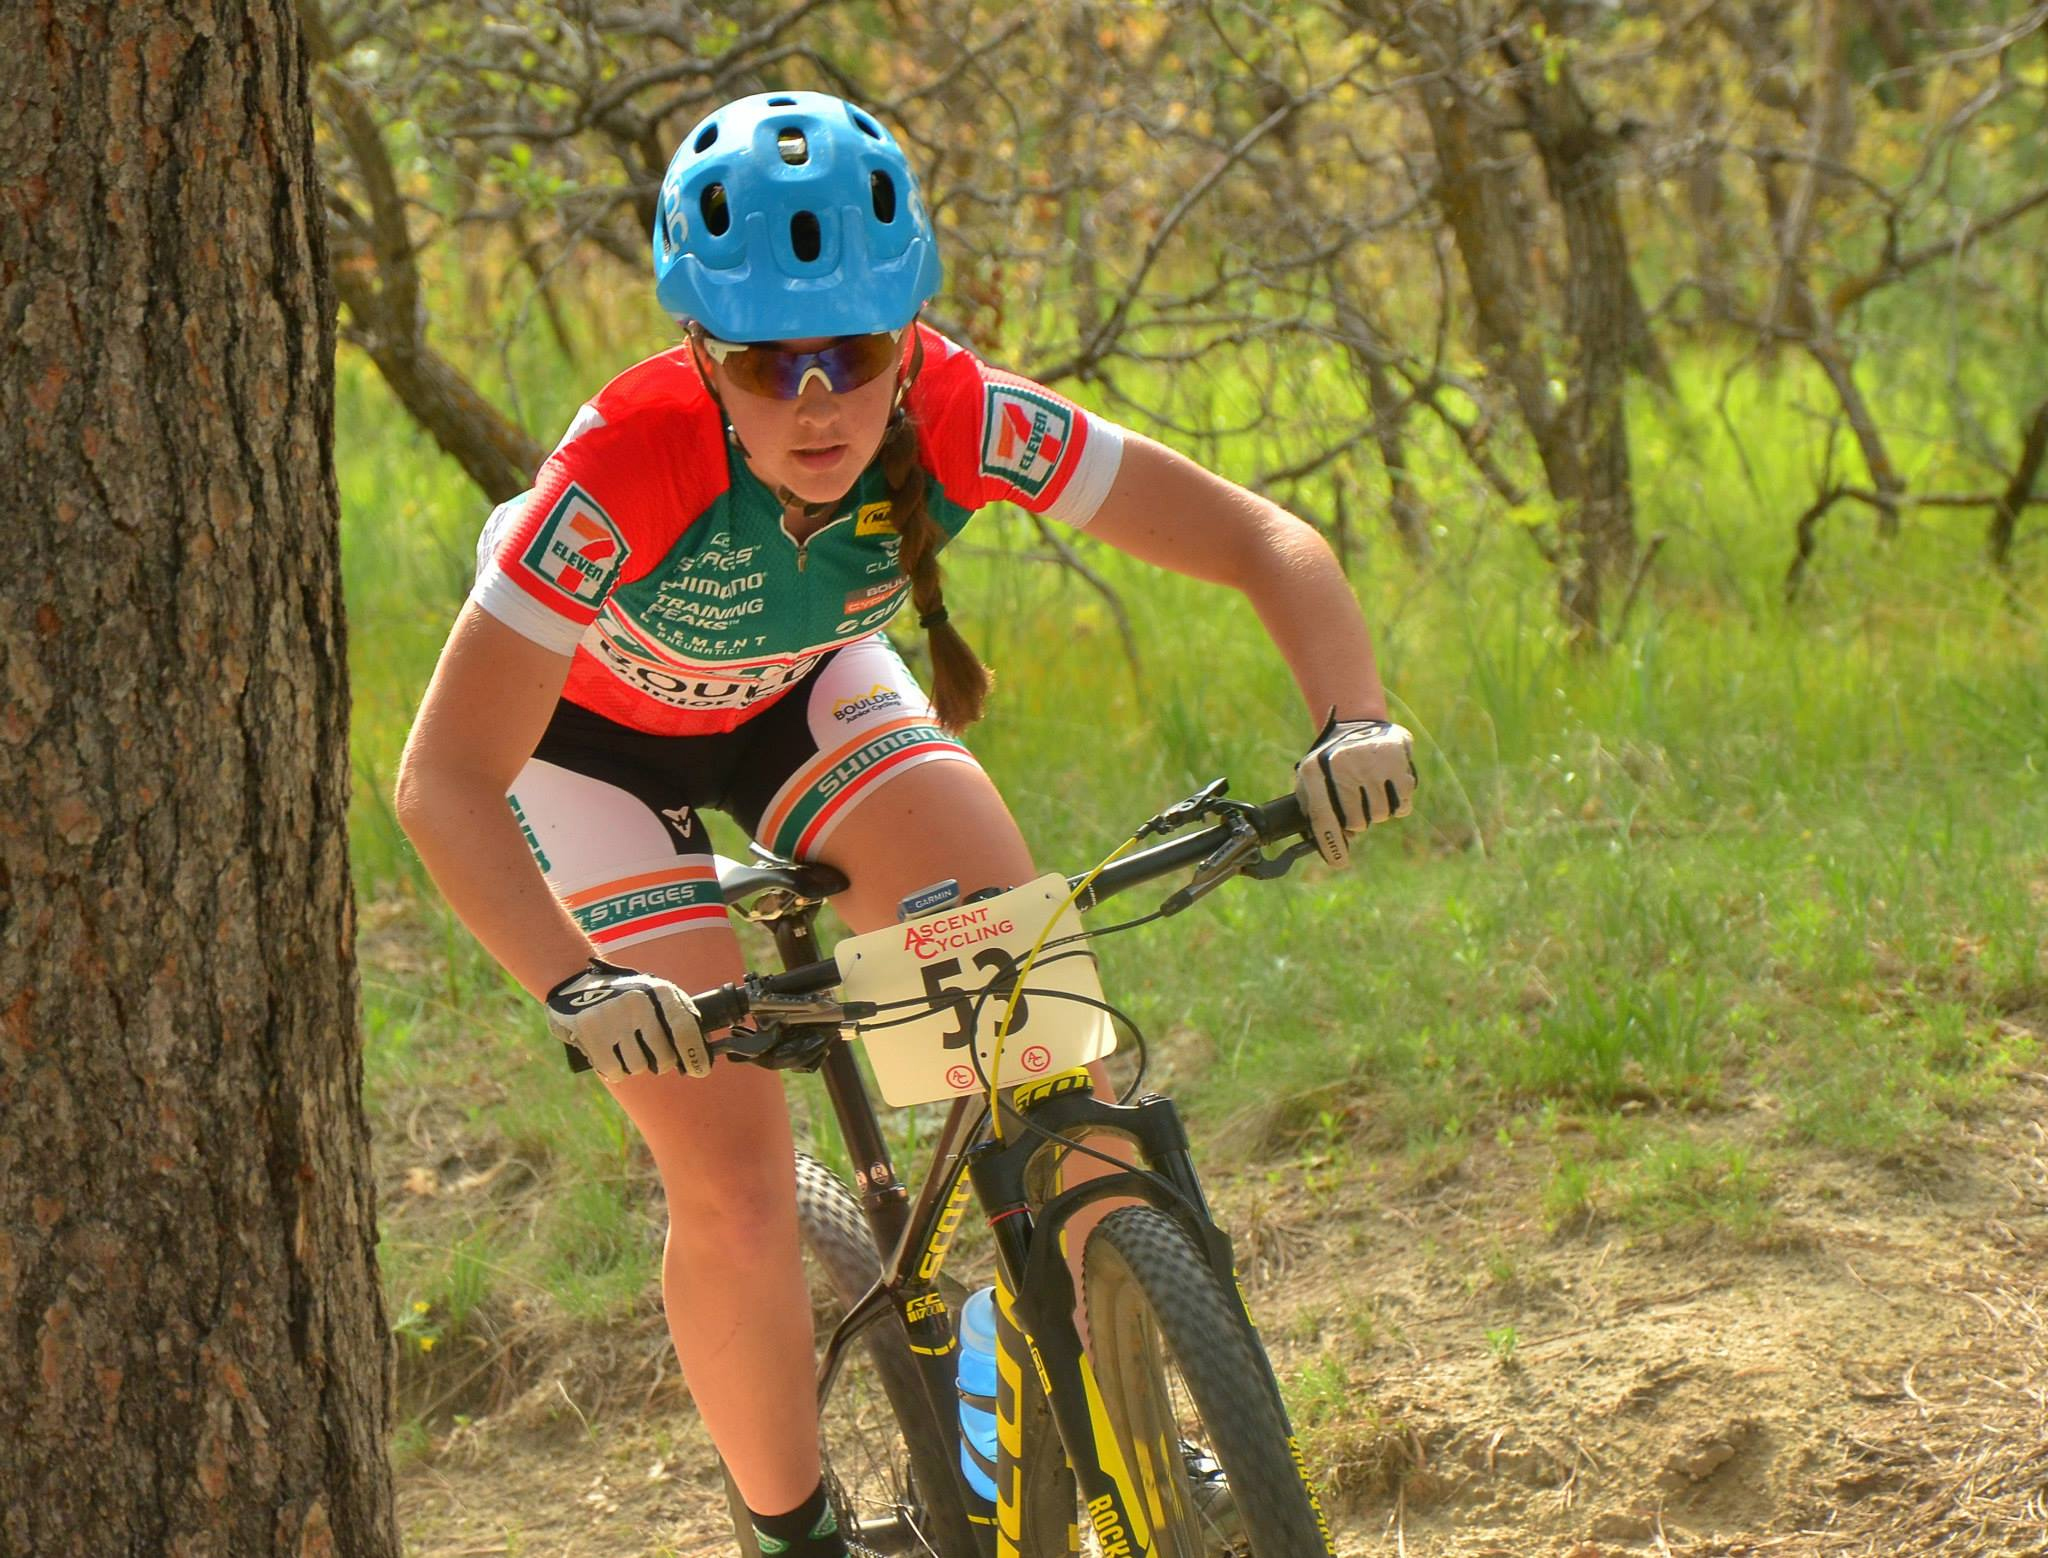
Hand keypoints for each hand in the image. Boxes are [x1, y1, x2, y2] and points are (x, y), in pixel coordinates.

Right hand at [545, 958, 709, 1080]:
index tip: (700, 1071)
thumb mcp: (653, 994)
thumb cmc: (623, 996)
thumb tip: (705, 1047)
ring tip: (621, 1047)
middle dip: (659, 1063)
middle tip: (648, 1054)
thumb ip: (677, 1015)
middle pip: (664, 1057)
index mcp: (660, 991)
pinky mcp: (591, 1031)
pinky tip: (606, 1055)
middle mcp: (639, 1002)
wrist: (572, 981)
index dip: (695, 1055)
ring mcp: (614, 1016)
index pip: (685, 1028)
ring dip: (632, 1065)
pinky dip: (612, 1071)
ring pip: (637, 1067)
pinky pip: (614, 1072)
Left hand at [1294, 715, 1416, 866]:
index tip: (1339, 863)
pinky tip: (1389, 788)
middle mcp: (1340, 765)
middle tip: (1358, 804)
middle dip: (1357, 820)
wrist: (1358, 723)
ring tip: (1372, 790)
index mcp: (1314, 770)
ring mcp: (1370, 761)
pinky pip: (1402, 805)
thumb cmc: (1332, 762)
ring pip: (1380, 815)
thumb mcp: (1312, 779)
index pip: (1323, 817)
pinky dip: (1398, 805)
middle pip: (1355, 822)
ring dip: (1377, 811)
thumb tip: (1337, 843)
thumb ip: (1317, 811)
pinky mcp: (1396, 759)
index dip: (1331, 845)